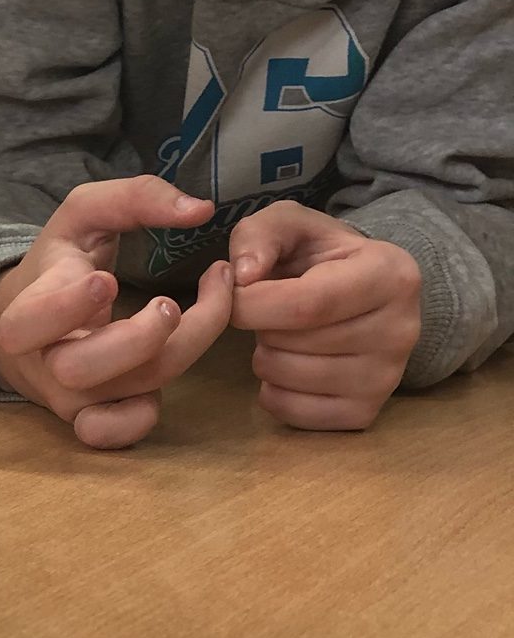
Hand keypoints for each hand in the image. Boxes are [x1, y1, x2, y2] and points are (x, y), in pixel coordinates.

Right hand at [0, 176, 232, 448]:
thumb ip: (136, 197)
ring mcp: (69, 395)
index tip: (105, 281)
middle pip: (82, 368)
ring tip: (210, 303)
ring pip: (124, 391)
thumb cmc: (60, 265)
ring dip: (177, 353)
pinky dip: (142, 418)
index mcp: (27, 307)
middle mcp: (45, 360)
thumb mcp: (83, 215)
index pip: (29, 321)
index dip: (65, 309)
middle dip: (136, 339)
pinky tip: (167, 377)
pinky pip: (112, 436)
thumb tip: (202, 210)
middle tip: (169, 304)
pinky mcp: (91, 417)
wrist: (31, 328)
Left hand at [229, 202, 421, 430]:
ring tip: (285, 335)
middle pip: (293, 342)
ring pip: (287, 378)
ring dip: (265, 356)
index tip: (235, 294)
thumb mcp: (291, 225)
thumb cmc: (321, 257)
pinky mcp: (366, 412)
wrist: (361, 294)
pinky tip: (289, 364)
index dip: (252, 304)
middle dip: (260, 327)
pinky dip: (272, 391)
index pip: (306, 305)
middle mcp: (401, 330)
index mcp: (391, 275)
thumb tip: (242, 275)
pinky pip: (291, 412)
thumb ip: (259, 235)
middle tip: (272, 312)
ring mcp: (387, 378)